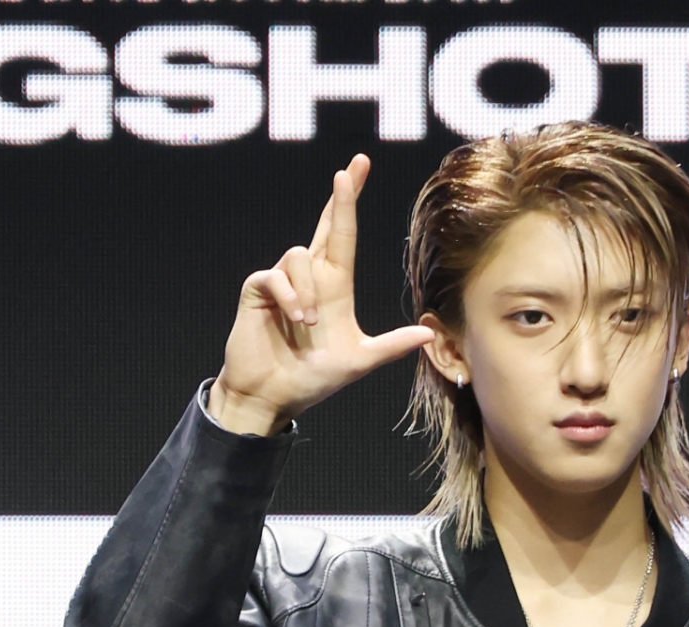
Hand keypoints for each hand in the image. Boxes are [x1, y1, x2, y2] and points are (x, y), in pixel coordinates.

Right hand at [208, 153, 434, 435]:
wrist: (273, 396)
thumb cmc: (312, 380)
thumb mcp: (359, 361)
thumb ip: (392, 346)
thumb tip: (429, 335)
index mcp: (334, 286)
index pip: (343, 234)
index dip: (349, 201)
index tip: (359, 168)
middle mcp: (310, 276)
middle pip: (325, 224)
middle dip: (340, 198)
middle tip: (349, 171)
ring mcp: (282, 280)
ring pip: (301, 255)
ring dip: (309, 292)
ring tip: (309, 325)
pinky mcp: (259, 289)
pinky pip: (277, 275)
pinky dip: (290, 298)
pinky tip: (294, 320)